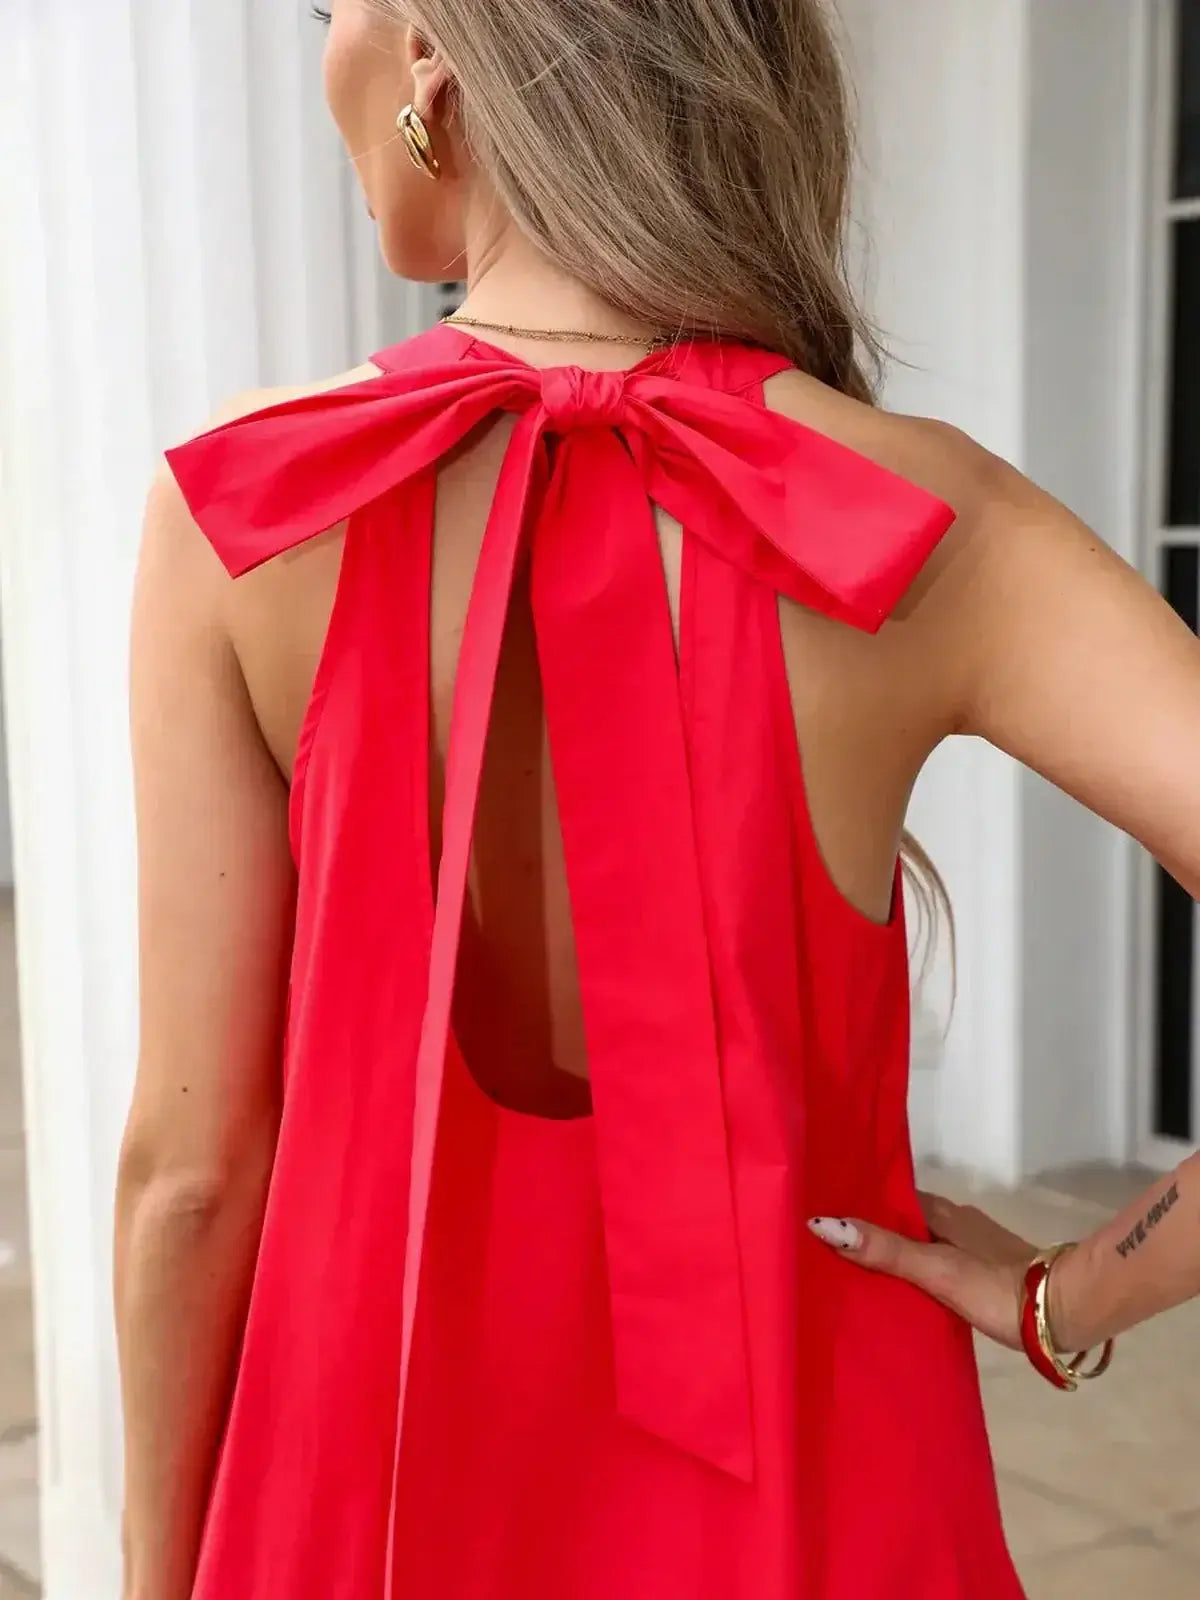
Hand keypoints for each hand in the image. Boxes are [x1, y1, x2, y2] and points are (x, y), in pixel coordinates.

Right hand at [808, 1193, 1038, 1351]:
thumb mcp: (935, 1270)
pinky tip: (910, 1292)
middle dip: (875, 1231)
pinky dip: (921, 1270)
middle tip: (834, 1249)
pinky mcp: (988, 1271)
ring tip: (862, 1273)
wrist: (1065, 1310)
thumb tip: (823, 1224)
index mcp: (942, 1212)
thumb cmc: (996, 1286)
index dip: (860, 1206)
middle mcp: (957, 1220)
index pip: (889, 1199)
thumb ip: (885, 1251)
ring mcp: (976, 1245)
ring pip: (924, 1242)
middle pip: (906, 1221)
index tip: (825, 1216)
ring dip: (899, 1252)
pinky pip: (941, 1262)